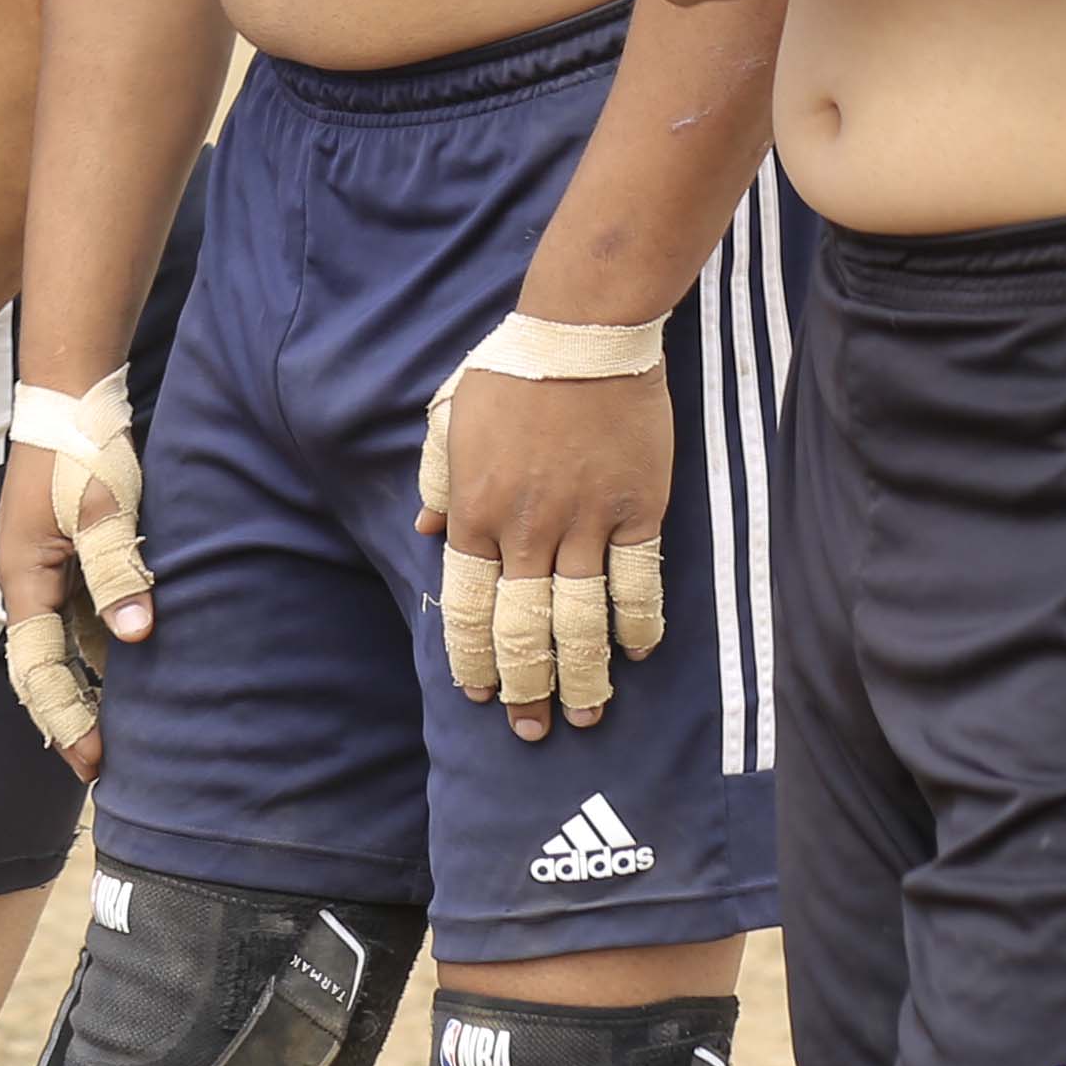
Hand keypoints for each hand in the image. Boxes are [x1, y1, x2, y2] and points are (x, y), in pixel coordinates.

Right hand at [0, 444, 104, 777]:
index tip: (93, 763)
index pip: (38, 668)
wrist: (72, 395)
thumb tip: (134, 636)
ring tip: (120, 735)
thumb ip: (117, 568)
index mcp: (25, 579)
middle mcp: (28, 583)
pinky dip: (98, 654)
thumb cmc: (85, 448)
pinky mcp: (68, 557)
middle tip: (102, 769)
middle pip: (43, 667)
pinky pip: (80, 621)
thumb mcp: (102, 506)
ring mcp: (47, 571)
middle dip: (69, 717)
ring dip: (85, 689)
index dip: (65, 717)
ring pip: (63, 646)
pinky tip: (129, 674)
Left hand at [418, 359, 671, 738]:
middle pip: (525, 627)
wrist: (581, 336)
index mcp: (476, 510)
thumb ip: (438, 479)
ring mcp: (586, 522)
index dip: (475, 658)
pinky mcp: (638, 510)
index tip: (480, 694)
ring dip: (585, 674)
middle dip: (527, 686)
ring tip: (587, 714)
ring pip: (583, 618)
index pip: (471, 606)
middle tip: (533, 729)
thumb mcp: (450, 421)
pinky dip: (638, 623)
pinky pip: (638, 581)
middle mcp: (528, 528)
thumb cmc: (509, 374)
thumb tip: (427, 530)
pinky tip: (636, 654)